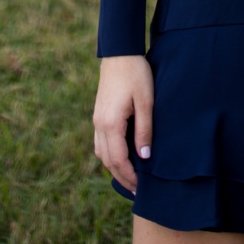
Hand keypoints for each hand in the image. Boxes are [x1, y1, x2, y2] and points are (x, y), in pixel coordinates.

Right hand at [93, 55, 153, 191]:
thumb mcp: (146, 103)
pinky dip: (109, 155)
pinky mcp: (98, 114)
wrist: (119, 53)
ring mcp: (96, 119)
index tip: (143, 188)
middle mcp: (99, 124)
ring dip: (114, 168)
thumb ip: (144, 131)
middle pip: (107, 160)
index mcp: (110, 123)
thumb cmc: (136, 75)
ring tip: (131, 178)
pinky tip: (122, 158)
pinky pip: (100, 142)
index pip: (118, 160)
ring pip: (101, 153)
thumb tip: (144, 158)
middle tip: (138, 190)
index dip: (130, 176)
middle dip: (122, 177)